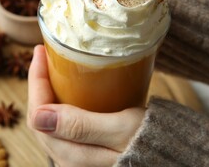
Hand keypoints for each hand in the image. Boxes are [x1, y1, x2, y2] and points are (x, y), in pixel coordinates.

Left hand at [27, 45, 145, 166]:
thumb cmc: (153, 143)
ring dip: (48, 91)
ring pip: (49, 119)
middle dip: (38, 82)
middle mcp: (67, 157)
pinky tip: (68, 88)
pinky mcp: (86, 148)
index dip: (36, 81)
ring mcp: (76, 154)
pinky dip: (60, 101)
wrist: (173, 155)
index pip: (37, 114)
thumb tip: (38, 115)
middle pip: (39, 116)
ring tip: (53, 66)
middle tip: (45, 55)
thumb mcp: (120, 130)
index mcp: (71, 154)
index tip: (40, 52)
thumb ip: (80, 126)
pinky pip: (62, 122)